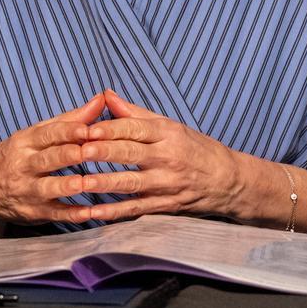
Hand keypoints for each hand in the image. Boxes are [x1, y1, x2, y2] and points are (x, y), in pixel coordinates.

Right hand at [0, 92, 105, 233]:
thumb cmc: (16, 156)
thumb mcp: (34, 135)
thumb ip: (69, 120)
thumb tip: (100, 99)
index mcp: (25, 142)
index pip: (47, 134)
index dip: (67, 131)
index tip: (87, 129)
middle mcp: (24, 166)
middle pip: (47, 159)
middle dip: (68, 155)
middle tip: (88, 152)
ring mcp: (27, 191)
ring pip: (47, 188)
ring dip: (66, 185)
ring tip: (84, 183)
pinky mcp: (33, 212)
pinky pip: (53, 214)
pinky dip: (70, 214)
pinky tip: (88, 213)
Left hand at [68, 89, 257, 223]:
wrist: (227, 181)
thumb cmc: (195, 148)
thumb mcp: (170, 126)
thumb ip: (135, 113)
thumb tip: (105, 95)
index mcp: (167, 133)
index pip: (136, 128)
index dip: (111, 128)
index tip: (88, 128)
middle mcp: (167, 158)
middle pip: (131, 153)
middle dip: (104, 152)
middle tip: (79, 151)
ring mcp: (166, 184)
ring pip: (131, 183)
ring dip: (105, 183)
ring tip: (80, 182)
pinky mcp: (164, 206)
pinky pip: (135, 209)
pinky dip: (114, 212)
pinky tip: (93, 211)